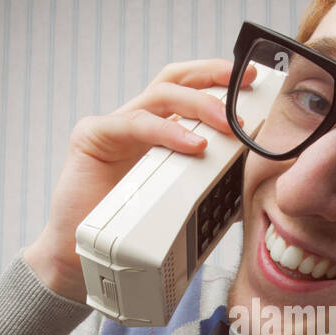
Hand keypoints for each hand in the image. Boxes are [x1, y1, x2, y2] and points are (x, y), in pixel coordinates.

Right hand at [24, 58, 255, 300]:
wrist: (82, 258)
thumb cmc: (129, 232)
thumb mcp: (179, 205)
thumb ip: (208, 186)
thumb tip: (249, 183)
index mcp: (157, 133)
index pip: (189, 91)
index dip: (219, 81)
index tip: (253, 82)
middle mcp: (136, 122)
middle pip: (175, 79)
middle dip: (213, 76)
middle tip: (244, 84)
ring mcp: (113, 126)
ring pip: (160, 95)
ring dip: (200, 104)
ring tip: (228, 125)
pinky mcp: (92, 136)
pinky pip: (135, 124)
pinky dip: (167, 131)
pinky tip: (193, 146)